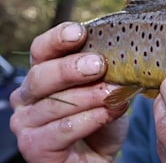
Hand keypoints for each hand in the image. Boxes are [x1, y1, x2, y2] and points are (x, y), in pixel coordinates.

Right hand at [9, 22, 128, 162]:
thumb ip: (106, 73)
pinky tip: (108, 112)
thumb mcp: (107, 89)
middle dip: (72, 68)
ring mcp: (27, 122)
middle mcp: (28, 96)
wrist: (100, 156)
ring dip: (89, 97)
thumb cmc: (100, 119)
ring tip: (114, 94)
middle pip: (41, 75)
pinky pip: (61, 129)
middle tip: (99, 65)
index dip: (58, 39)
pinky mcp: (34, 146)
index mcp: (43, 74)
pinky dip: (90, 119)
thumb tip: (122, 53)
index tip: (80, 32)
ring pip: (55, 103)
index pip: (41, 50)